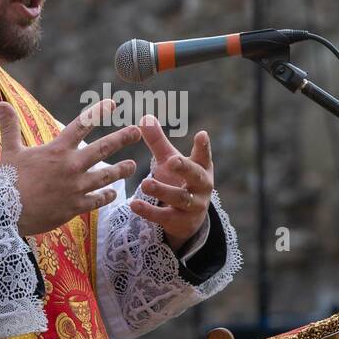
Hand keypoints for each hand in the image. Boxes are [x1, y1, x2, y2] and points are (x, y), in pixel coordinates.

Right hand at [0, 98, 140, 237]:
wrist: (6, 212)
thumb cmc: (7, 180)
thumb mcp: (9, 150)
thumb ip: (10, 126)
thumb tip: (0, 103)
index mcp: (57, 150)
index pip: (81, 125)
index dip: (98, 112)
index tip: (113, 103)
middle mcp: (71, 166)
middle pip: (103, 149)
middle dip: (122, 138)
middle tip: (138, 131)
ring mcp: (76, 187)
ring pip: (106, 176)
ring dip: (121, 170)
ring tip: (133, 166)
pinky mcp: (76, 207)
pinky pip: (97, 200)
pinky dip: (107, 196)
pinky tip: (113, 193)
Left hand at [130, 115, 213, 250]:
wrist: (187, 218)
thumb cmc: (179, 180)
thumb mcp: (170, 161)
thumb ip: (159, 142)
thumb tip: (145, 117)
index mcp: (201, 167)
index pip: (204, 155)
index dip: (203, 146)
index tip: (201, 135)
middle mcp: (201, 186)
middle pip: (195, 176)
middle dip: (185, 168)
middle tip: (172, 160)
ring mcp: (193, 205)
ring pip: (180, 198)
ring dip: (162, 190)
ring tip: (145, 183)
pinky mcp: (180, 221)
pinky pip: (164, 216)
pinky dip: (149, 211)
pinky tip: (134, 204)